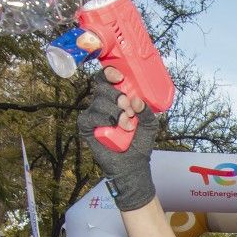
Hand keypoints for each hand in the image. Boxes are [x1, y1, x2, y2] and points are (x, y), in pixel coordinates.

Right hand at [77, 68, 159, 210]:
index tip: (119, 77)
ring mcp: (93, 114)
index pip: (107, 78)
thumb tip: (136, 100)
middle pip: (101, 86)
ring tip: (127, 126)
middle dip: (117, 96)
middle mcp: (102, 102)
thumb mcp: (150, 125)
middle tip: (128, 109)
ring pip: (98, 102)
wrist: (132, 164)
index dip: (110, 73)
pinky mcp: (86, 126)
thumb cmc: (140, 141)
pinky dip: (102, 120)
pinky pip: (90, 116)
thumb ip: (147, 111)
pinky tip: (112, 126)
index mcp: (116, 97)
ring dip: (115, 113)